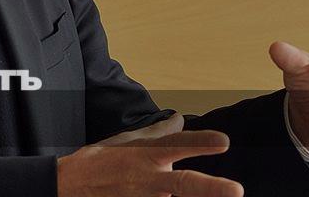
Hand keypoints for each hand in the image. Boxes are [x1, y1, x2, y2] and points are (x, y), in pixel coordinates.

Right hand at [57, 113, 242, 196]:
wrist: (71, 186)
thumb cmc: (102, 161)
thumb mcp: (130, 141)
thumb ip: (161, 133)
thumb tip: (182, 118)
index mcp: (147, 155)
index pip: (178, 145)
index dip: (201, 143)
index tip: (224, 142)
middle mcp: (148, 179)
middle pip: (183, 184)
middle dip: (211, 188)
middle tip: (236, 190)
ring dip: (189, 196)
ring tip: (217, 194)